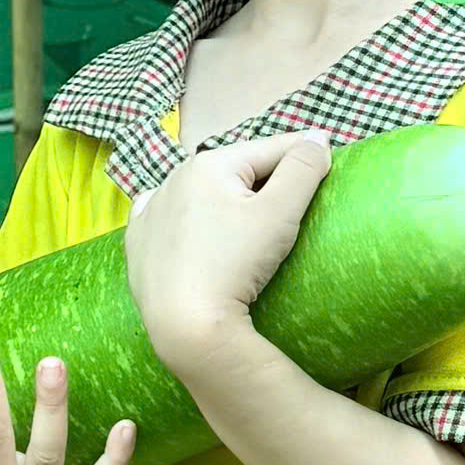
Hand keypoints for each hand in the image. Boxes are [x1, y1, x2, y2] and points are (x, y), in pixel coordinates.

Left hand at [124, 131, 331, 377]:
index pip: (269, 150)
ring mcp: (150, 211)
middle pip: (233, 171)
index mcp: (209, 164)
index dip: (301, 154)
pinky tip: (195, 229)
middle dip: (262, 177)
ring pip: (199, 193)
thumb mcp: (279, 213)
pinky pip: (168, 220)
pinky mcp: (138, 244)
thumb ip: (301, 169)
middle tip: (291, 194)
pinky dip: (187, 219)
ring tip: (248, 215)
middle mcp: (173, 177)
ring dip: (224, 196)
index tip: (326, 156)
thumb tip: (317, 138)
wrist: (184, 326)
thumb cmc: (235, 264)